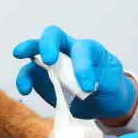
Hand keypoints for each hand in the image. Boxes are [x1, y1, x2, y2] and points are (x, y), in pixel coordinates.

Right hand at [13, 25, 135, 120]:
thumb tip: (84, 87)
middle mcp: (67, 51)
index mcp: (87, 49)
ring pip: (35, 51)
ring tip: (26, 77)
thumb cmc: (109, 86)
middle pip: (53, 36)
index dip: (83, 65)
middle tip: (48, 59)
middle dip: (47, 44)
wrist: (103, 101)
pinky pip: (29, 74)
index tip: (87, 87)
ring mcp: (52, 64)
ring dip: (27, 57)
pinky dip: (24, 80)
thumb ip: (101, 81)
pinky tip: (25, 90)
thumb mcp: (113, 83)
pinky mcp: (42, 78)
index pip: (81, 48)